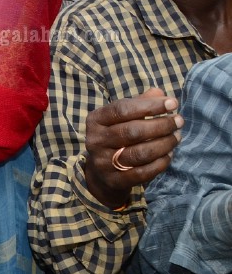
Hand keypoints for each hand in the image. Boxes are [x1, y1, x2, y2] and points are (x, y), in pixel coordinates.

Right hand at [82, 89, 182, 209]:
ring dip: (164, 144)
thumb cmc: (116, 138)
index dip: (149, 106)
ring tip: (177, 137)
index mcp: (95, 120)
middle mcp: (95, 140)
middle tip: (179, 121)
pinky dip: (160, 163)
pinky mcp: (115, 180)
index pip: (122, 109)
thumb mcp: (121, 118)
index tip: (172, 103)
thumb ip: (139, 104)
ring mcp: (104, 162)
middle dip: (161, 125)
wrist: (101, 174)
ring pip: (139, 153)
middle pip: (132, 131)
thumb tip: (160, 93)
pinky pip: (143, 172)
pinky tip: (169, 154)